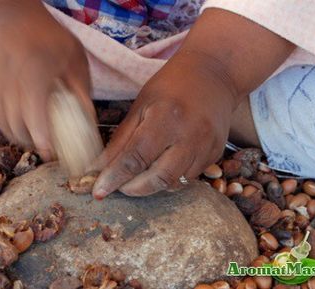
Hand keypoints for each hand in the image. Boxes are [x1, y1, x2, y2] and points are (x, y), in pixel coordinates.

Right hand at [0, 4, 92, 160]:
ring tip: (35, 132)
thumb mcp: (74, 58)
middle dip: (32, 143)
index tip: (52, 153)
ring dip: (19, 134)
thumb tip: (90, 122)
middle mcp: (6, 84)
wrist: (4, 17)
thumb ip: (81, 91)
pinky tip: (20, 112)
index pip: (35, 121)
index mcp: (33, 77)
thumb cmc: (45, 36)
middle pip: (16, 129)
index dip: (43, 143)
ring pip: (2, 125)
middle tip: (47, 144)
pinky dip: (6, 120)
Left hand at [91, 52, 234, 197]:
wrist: (214, 75)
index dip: (114, 178)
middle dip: (133, 189)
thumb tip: (99, 167)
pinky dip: (171, 178)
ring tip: (139, 176)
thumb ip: (121, 140)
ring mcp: (207, 146)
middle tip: (119, 187)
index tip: (98, 192)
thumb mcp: (140, 106)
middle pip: (158, 178)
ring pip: (175, 183)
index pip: (135, 158)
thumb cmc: (171, 85)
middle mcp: (190, 136)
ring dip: (152, 185)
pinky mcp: (216, 154)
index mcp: (165, 118)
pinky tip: (162, 166)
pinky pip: (189, 177)